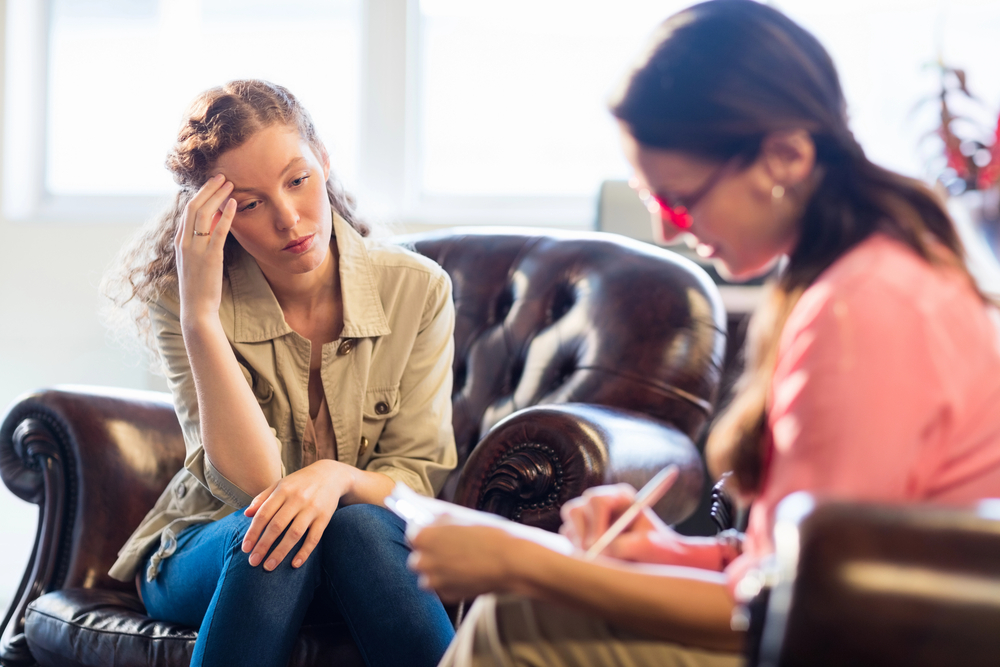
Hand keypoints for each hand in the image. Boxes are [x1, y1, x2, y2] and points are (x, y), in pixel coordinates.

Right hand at [174, 173, 236, 326]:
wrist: (197, 307)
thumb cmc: (199, 285)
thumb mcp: (196, 260)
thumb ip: (201, 242)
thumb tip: (214, 224)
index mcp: (180, 241)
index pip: (187, 210)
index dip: (199, 193)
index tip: (212, 183)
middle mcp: (184, 241)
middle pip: (193, 206)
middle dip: (208, 188)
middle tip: (221, 176)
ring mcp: (196, 248)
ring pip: (204, 214)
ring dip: (217, 196)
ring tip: (229, 184)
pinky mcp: (210, 257)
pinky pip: (218, 231)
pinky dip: (226, 215)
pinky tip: (234, 204)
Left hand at [240, 460, 355, 570]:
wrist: (331, 474)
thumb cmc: (300, 482)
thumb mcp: (281, 484)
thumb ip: (263, 498)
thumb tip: (246, 514)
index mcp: (283, 490)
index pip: (264, 514)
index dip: (253, 532)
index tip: (245, 549)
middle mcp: (297, 499)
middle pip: (277, 525)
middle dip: (263, 545)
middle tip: (253, 562)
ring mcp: (312, 508)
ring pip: (294, 534)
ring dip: (280, 552)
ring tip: (269, 566)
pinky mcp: (325, 517)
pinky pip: (314, 537)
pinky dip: (305, 552)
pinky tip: (295, 564)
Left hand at [407, 518, 523, 602]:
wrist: (511, 561)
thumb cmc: (490, 536)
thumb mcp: (462, 517)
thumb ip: (441, 521)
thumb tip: (432, 521)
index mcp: (423, 537)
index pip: (412, 534)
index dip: (425, 534)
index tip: (434, 535)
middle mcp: (423, 560)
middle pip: (417, 557)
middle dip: (430, 554)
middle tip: (450, 549)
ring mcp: (434, 580)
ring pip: (428, 576)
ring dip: (438, 571)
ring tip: (460, 563)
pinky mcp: (447, 596)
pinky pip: (442, 588)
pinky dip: (450, 583)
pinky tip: (467, 574)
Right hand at [560, 484, 711, 565]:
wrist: (659, 564)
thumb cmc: (660, 551)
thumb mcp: (650, 547)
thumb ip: (628, 546)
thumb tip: (603, 551)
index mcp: (621, 497)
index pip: (597, 501)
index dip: (596, 523)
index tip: (601, 545)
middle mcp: (601, 503)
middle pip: (575, 510)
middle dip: (583, 536)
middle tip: (593, 556)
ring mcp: (588, 518)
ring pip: (569, 527)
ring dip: (580, 546)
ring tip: (603, 561)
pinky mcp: (579, 534)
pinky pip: (567, 541)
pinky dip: (577, 553)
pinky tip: (597, 561)